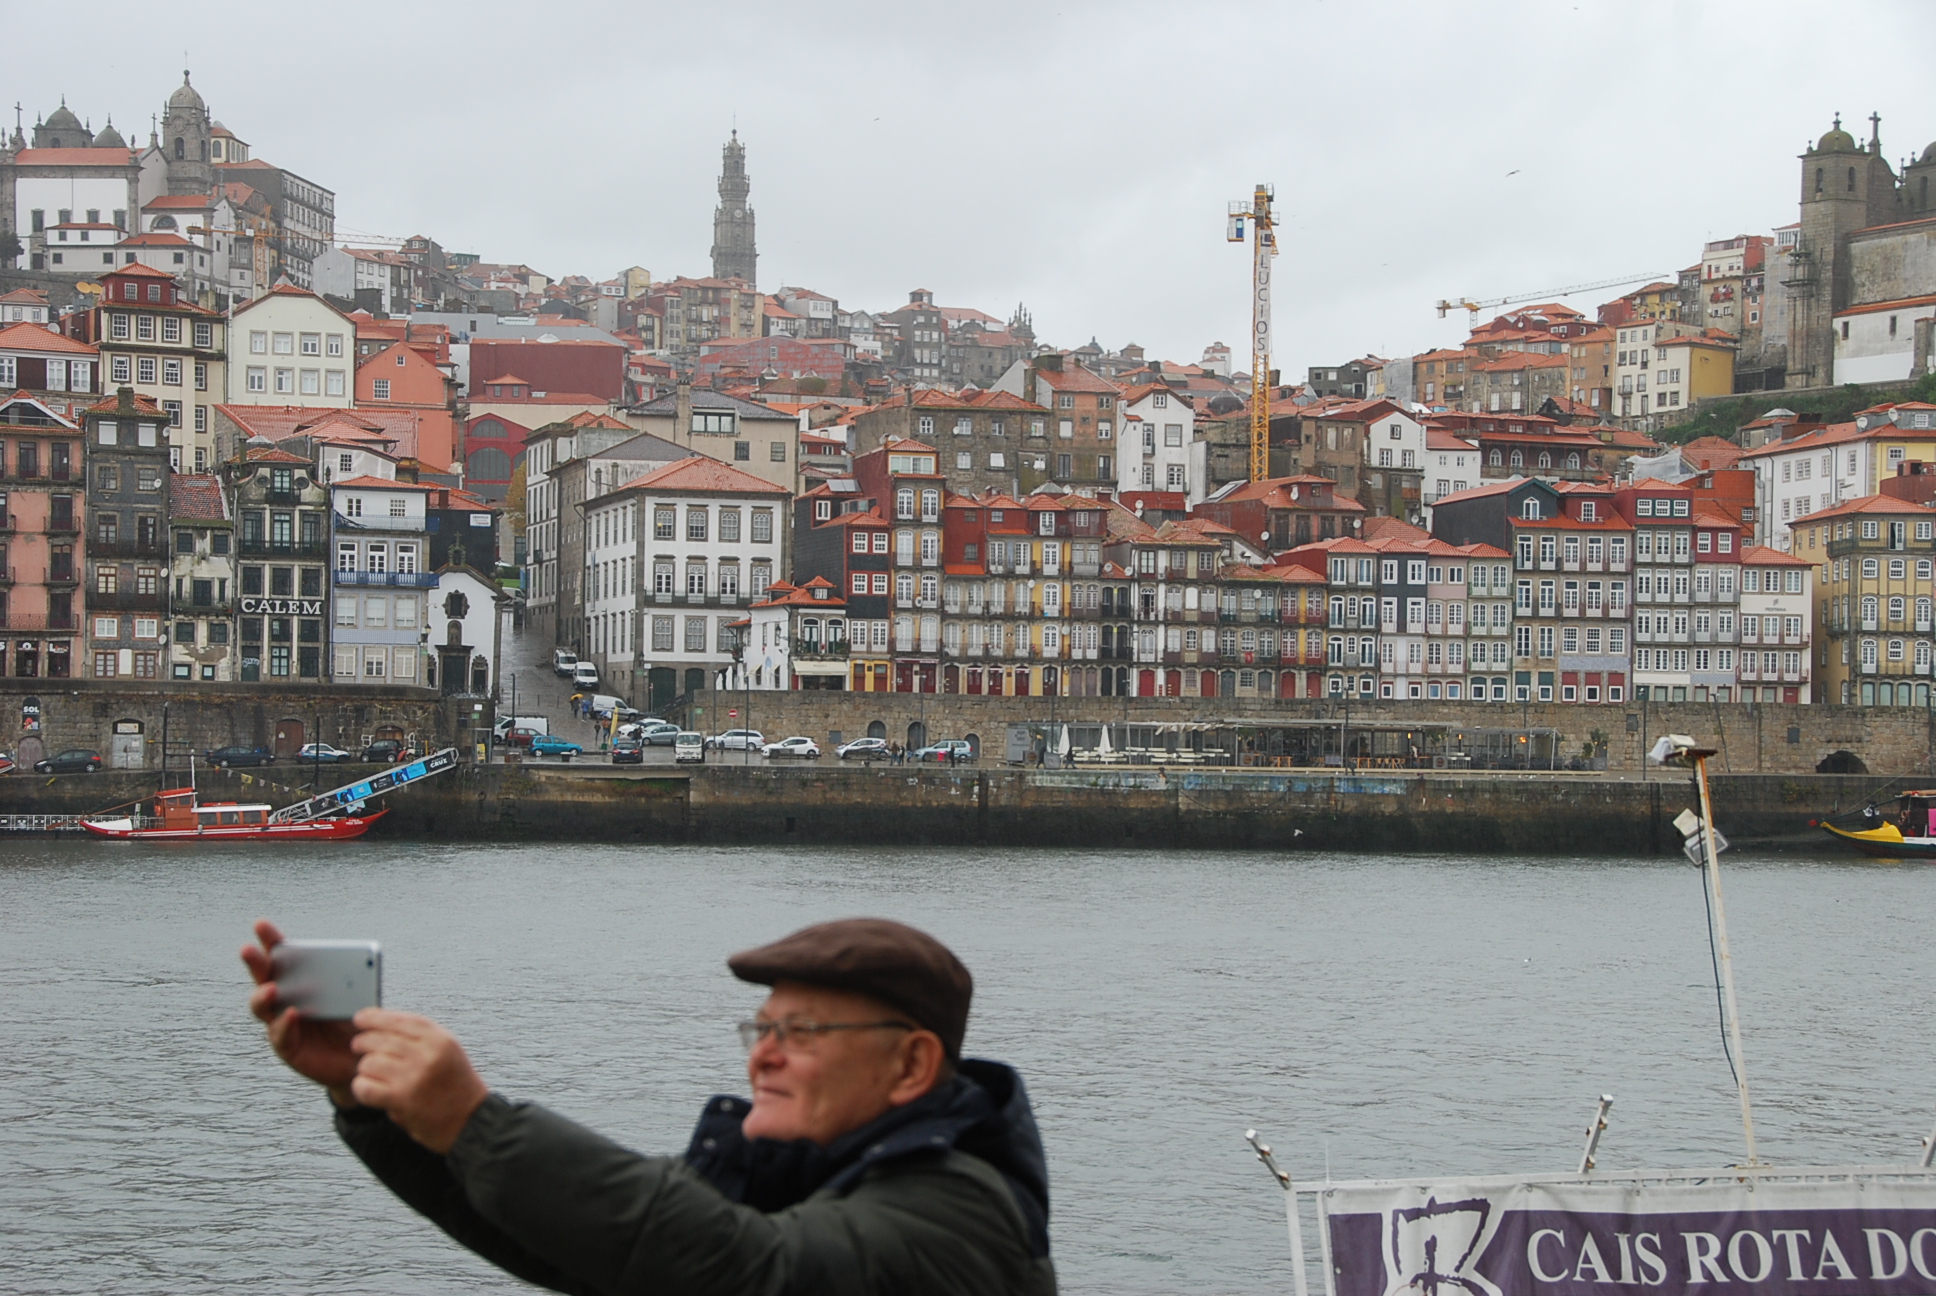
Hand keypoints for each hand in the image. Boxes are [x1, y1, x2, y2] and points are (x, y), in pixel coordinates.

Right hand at [242, 919, 359, 1104]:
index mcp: (300, 981)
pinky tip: (291, 1014)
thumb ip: (354, 983)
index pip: (283, 958)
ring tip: (272, 987)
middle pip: (263, 978)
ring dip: (263, 996)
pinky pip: (281, 1035)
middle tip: (248, 949)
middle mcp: (284, 999)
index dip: (271, 941)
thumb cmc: (356, 1021)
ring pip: (263, 1007)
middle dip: (255, 962)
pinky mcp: (288, 1047)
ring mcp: (281, 1023)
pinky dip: (285, 1024)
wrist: (361, 1057)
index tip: (261, 924)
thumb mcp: (358, 998)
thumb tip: (359, 966)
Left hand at [348, 1009, 489, 1153]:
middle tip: (359, 1047)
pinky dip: (361, 1087)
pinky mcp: (401, 1099)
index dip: (374, 1018)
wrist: (470, 1120)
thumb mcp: (447, 1051)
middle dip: (363, 1043)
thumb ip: (419, 1037)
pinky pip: (365, 1086)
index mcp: (440, 1039)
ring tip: (373, 1074)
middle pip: (379, 1039)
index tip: (360, 1018)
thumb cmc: (455, 1085)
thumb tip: (380, 1024)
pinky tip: (368, 1089)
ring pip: (368, 1062)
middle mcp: (427, 1054)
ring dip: (365, 1069)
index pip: (399, 1021)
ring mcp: (413, 1076)